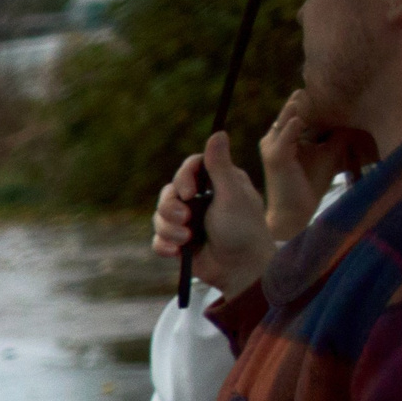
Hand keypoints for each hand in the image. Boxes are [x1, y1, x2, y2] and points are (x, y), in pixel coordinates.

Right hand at [153, 133, 269, 298]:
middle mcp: (201, 200)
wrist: (240, 269)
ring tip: (186, 240)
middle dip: (171, 208)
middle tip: (185, 219)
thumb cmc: (243, 229)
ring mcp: (188, 222)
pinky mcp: (179, 243)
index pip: (189, 168)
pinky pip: (158, 239)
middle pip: (168, 193)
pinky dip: (164, 245)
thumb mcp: (232, 195)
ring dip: (168, 229)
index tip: (189, 193)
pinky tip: (177, 252)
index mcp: (217, 183)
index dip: (183, 178)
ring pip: (159, 217)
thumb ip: (220, 165)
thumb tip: (217, 131)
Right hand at [259, 90, 374, 239]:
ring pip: (289, 117)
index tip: (334, 83)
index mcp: (283, 136)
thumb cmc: (310, 184)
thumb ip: (336, 132)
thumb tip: (357, 110)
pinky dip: (297, 123)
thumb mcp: (329, 151)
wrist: (295, 212)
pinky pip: (287, 133)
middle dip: (308, 96)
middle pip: (293, 108)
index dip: (314, 98)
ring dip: (302, 105)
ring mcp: (271, 146)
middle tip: (328, 79)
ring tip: (316, 91)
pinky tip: (308, 113)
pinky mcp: (275, 156)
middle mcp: (273, 137)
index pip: (298, 109)